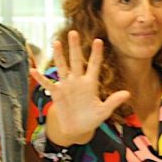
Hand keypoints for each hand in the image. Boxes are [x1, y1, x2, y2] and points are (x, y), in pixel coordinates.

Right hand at [31, 31, 130, 145]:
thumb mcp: (104, 111)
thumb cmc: (91, 119)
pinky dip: (40, 78)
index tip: (98, 40)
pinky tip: (33, 70)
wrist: (77, 129)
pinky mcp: (56, 94)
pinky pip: (47, 84)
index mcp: (91, 84)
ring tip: (57, 43)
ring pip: (62, 67)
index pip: (94, 65)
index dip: (96, 53)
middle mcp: (78, 81)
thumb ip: (113, 102)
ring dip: (59, 56)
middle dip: (75, 47)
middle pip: (76, 61)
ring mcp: (66, 86)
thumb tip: (128, 93)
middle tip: (73, 32)